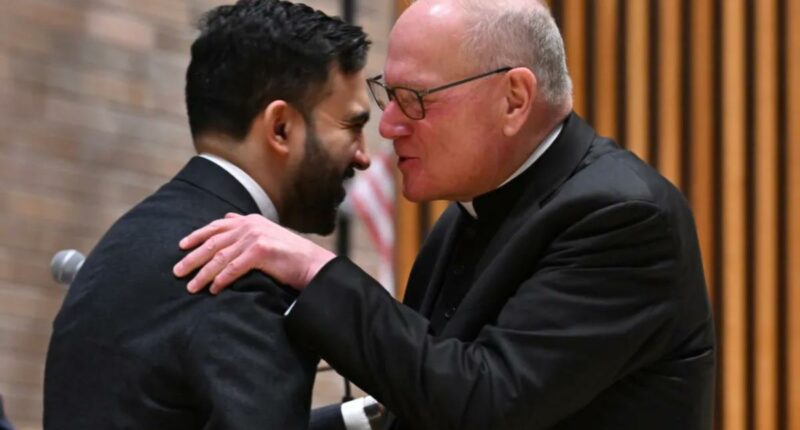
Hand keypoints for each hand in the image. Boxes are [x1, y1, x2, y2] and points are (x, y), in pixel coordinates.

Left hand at [173, 213, 335, 293]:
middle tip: (177, 272)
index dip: (196, 235)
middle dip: (192, 258)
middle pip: (212, 242)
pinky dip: (221, 280)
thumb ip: (246, 226)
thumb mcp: (266, 233)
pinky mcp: (260, 251)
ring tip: (191, 286)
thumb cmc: (289, 254)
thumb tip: (228, 217)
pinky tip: (213, 289)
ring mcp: (254, 237)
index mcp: (249, 220)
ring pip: (219, 257)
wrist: (312, 263)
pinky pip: (233, 268)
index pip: (216, 226)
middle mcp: (249, 226)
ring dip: (203, 274)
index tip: (181, 246)